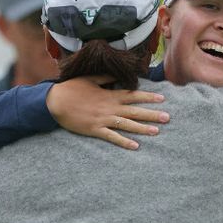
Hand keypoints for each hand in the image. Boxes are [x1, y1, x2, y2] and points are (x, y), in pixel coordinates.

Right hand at [46, 75, 169, 149]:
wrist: (55, 102)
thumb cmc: (71, 89)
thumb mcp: (89, 78)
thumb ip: (105, 77)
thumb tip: (117, 75)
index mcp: (109, 94)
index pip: (133, 95)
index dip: (148, 97)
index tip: (162, 98)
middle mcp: (110, 107)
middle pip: (135, 111)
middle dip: (152, 114)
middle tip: (168, 118)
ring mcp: (103, 119)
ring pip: (127, 125)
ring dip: (142, 129)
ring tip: (156, 132)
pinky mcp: (95, 130)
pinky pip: (112, 137)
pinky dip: (124, 142)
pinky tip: (136, 146)